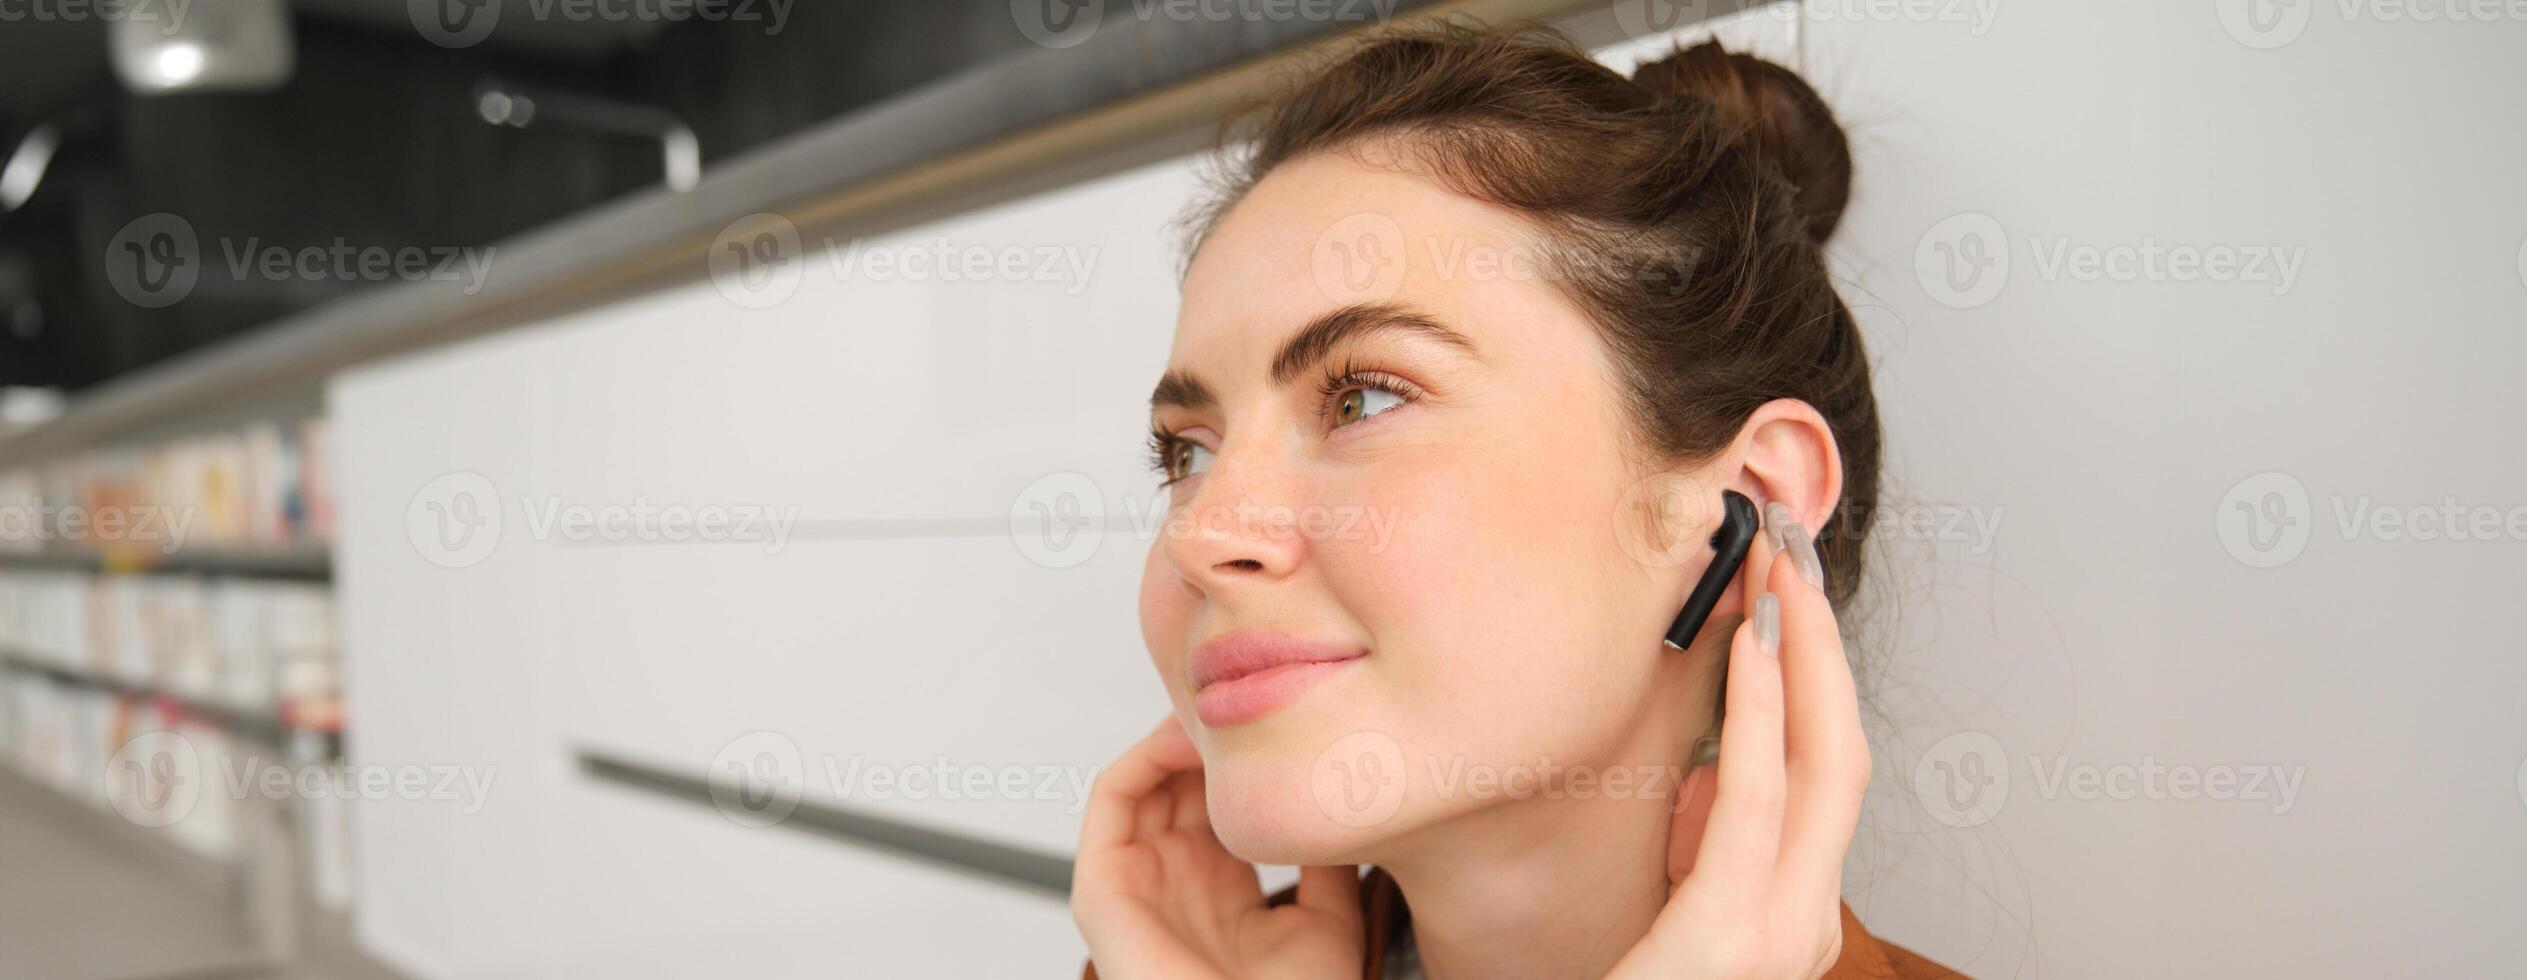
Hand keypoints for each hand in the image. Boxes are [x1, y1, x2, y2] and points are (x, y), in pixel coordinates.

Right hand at [1072, 714, 1365, 979]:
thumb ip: (1323, 855)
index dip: (1242, 753)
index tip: (1277, 714)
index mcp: (1222, 891)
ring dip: (1178, 733)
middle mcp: (1176, 884)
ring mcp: (1137, 886)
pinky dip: (1145, 754)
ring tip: (1221, 709)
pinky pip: (1109, 797)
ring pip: (1145, 776)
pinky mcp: (1103, 891)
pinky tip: (1190, 736)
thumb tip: (1338, 787)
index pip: (1219, 799)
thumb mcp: (1330, 915)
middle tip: (1246, 699)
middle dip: (1211, 735)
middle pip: (1179, 780)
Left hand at [1609, 507, 1872, 979]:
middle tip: (1791, 546)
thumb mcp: (1676, 904)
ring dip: (1802, 652)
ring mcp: (1782, 933)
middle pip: (1840, 749)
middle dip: (1824, 639)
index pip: (1825, 767)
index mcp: (1793, 907)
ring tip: (1777, 571)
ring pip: (1819, 761)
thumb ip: (1705, 844)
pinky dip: (1762, 714)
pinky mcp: (1733, 936)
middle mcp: (1806, 920)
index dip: (1818, 668)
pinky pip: (1756, 802)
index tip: (1787, 586)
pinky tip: (1755, 647)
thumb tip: (1707, 775)